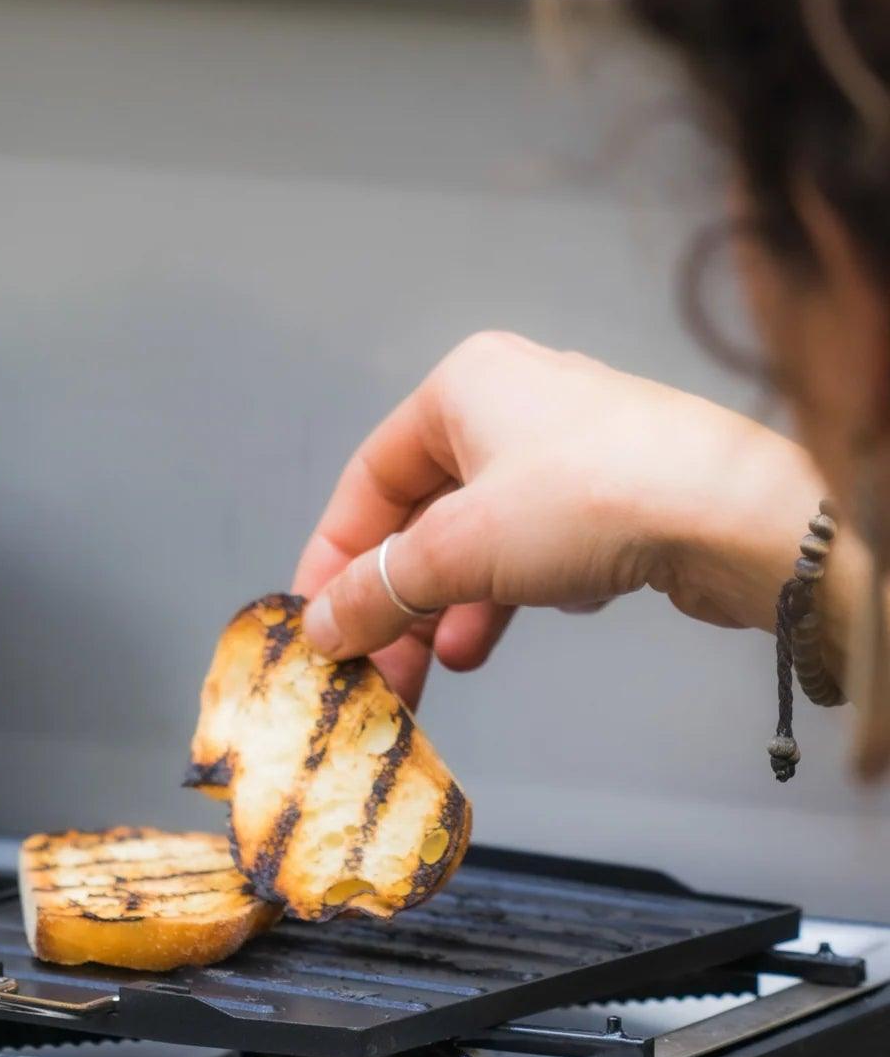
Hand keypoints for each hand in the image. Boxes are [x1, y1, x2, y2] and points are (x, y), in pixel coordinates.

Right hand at [292, 331, 823, 704]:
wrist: (737, 515)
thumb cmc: (590, 499)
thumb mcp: (456, 552)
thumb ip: (376, 592)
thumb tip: (320, 630)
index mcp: (463, 387)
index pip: (368, 480)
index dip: (335, 558)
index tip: (319, 623)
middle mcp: (513, 407)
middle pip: (423, 519)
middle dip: (398, 602)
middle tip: (380, 669)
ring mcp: (569, 453)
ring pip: (478, 544)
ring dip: (451, 612)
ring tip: (442, 666)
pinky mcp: (614, 498)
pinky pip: (534, 554)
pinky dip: (511, 597)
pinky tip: (512, 631)